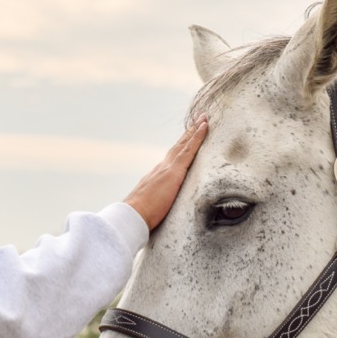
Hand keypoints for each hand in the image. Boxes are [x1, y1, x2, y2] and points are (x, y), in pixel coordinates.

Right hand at [123, 114, 208, 230]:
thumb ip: (157, 206)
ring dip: (195, 130)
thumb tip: (161, 214)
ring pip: (184, 144)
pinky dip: (197, 137)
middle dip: (188, 134)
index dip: (181, 148)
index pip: (172, 160)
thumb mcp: (152, 210)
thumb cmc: (139, 218)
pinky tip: (204, 127)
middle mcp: (161, 168)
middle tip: (198, 120)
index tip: (187, 138)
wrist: (132, 216)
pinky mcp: (174, 171)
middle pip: (178, 147)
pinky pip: (189, 150)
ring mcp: (168, 168)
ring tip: (204, 119)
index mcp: (157, 178)